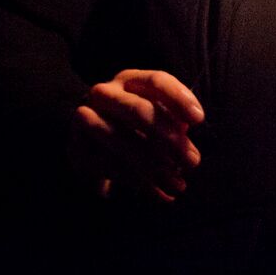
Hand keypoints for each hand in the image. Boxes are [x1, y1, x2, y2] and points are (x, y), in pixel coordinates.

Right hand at [71, 69, 204, 201]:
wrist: (88, 138)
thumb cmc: (134, 124)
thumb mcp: (155, 114)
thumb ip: (173, 122)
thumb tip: (185, 141)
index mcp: (130, 80)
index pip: (156, 81)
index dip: (179, 98)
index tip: (199, 120)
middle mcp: (105, 94)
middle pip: (138, 111)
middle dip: (168, 138)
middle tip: (192, 162)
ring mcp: (87, 118)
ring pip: (122, 140)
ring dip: (154, 166)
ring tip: (179, 184)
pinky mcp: (77, 148)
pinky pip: (110, 166)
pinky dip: (138, 182)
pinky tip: (161, 194)